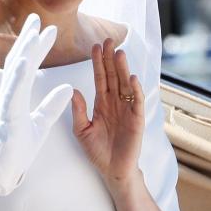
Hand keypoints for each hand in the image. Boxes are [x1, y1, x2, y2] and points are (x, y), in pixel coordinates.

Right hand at [0, 13, 72, 210]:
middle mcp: (7, 98)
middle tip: (36, 18)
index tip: (47, 30)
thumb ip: (52, 106)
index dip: (35, 48)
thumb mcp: (39, 126)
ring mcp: (4, 107)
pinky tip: (24, 61)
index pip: (27, 67)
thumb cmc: (14, 152)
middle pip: (17, 63)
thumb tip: (69, 88)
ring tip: (33, 33)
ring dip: (24, 52)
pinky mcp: (5, 119)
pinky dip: (18, 76)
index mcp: (15, 98)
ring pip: (14, 74)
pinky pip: (12, 94)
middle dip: (27, 40)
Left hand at [71, 41, 143, 191]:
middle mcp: (115, 103)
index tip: (94, 46)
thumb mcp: (82, 130)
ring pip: (125, 84)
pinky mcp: (137, 120)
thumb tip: (73, 90)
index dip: (98, 62)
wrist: (112, 170)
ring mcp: (127, 109)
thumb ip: (78, 111)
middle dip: (110, 58)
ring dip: (123, 69)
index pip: (100, 78)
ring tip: (119, 53)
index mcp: (101, 103)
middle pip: (113, 76)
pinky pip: (136, 102)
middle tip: (108, 40)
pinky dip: (135, 90)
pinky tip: (132, 78)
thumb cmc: (97, 151)